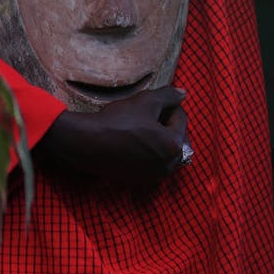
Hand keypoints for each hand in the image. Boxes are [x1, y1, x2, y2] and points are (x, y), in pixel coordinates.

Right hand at [34, 86, 187, 186]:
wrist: (90, 143)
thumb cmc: (120, 120)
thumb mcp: (147, 100)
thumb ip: (169, 95)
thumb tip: (183, 93)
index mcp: (174, 145)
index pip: (180, 118)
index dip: (168, 104)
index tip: (152, 100)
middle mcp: (168, 166)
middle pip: (175, 136)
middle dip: (165, 122)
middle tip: (147, 112)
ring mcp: (154, 176)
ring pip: (164, 149)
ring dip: (158, 137)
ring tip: (141, 125)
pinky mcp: (140, 180)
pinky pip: (152, 161)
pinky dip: (148, 150)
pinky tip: (133, 139)